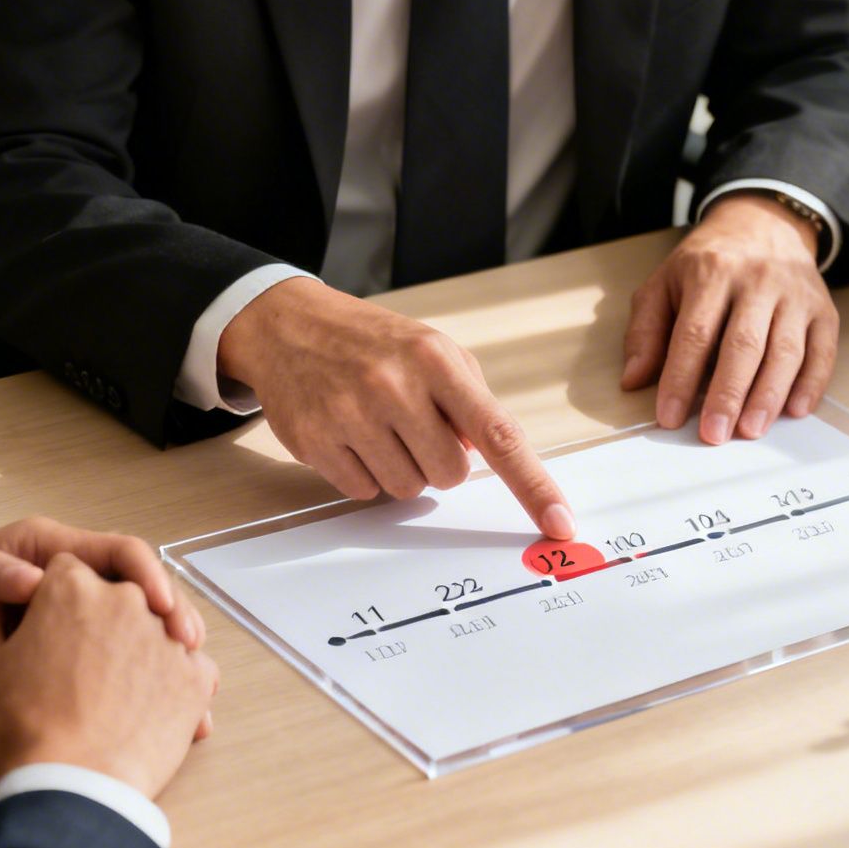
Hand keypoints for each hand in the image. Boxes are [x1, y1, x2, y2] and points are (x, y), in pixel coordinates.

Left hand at [0, 516, 203, 674]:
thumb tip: (34, 581)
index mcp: (50, 551)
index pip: (118, 553)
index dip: (148, 577)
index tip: (164, 610)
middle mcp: (68, 580)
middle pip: (138, 593)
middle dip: (172, 617)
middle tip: (191, 650)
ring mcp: (68, 617)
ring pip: (134, 629)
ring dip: (164, 653)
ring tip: (193, 686)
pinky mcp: (63, 651)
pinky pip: (112, 660)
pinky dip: (140, 681)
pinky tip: (161, 710)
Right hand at [0, 554, 218, 796]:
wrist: (75, 789)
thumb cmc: (19, 728)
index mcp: (73, 586)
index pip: (64, 571)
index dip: (50, 601)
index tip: (44, 633)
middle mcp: (129, 599)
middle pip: (114, 595)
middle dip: (96, 622)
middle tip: (76, 669)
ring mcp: (169, 637)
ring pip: (153, 628)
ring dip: (136, 649)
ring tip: (112, 693)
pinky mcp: (197, 677)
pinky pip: (189, 664)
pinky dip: (170, 679)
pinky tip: (148, 705)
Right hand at [219, 277, 575, 539]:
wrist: (289, 325)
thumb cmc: (373, 342)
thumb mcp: (432, 350)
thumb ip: (470, 400)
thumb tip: (488, 453)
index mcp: (435, 360)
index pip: (498, 435)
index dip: (533, 486)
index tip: (559, 522)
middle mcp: (394, 386)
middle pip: (450, 475)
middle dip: (439, 461)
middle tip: (414, 426)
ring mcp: (351, 415)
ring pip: (407, 489)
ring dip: (401, 468)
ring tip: (378, 427)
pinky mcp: (316, 441)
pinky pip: (364, 492)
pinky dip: (364, 473)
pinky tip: (349, 435)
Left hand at [621, 193, 838, 444]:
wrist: (762, 224)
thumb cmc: (708, 263)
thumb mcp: (664, 283)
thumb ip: (646, 331)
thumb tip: (633, 380)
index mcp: (711, 272)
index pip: (694, 333)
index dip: (680, 378)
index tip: (669, 417)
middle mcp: (758, 281)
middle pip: (743, 345)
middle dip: (727, 395)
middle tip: (714, 434)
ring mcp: (795, 294)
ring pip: (785, 351)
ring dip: (768, 396)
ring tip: (750, 430)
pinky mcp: (823, 309)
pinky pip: (822, 350)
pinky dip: (811, 383)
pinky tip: (794, 410)